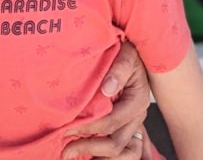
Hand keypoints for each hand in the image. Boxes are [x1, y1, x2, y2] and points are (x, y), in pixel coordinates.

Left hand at [62, 41, 152, 158]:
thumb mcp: (127, 54)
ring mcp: (132, 124)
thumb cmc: (129, 52)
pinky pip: (116, 148)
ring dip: (94, 153)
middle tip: (65, 151)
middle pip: (115, 143)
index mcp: (137, 101)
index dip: (89, 128)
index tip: (68, 129)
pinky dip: (100, 152)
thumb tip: (107, 89)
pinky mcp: (125, 126)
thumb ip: (119, 69)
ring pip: (117, 150)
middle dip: (89, 148)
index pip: (112, 122)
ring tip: (71, 152)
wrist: (137, 53)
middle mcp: (137, 117)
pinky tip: (84, 150)